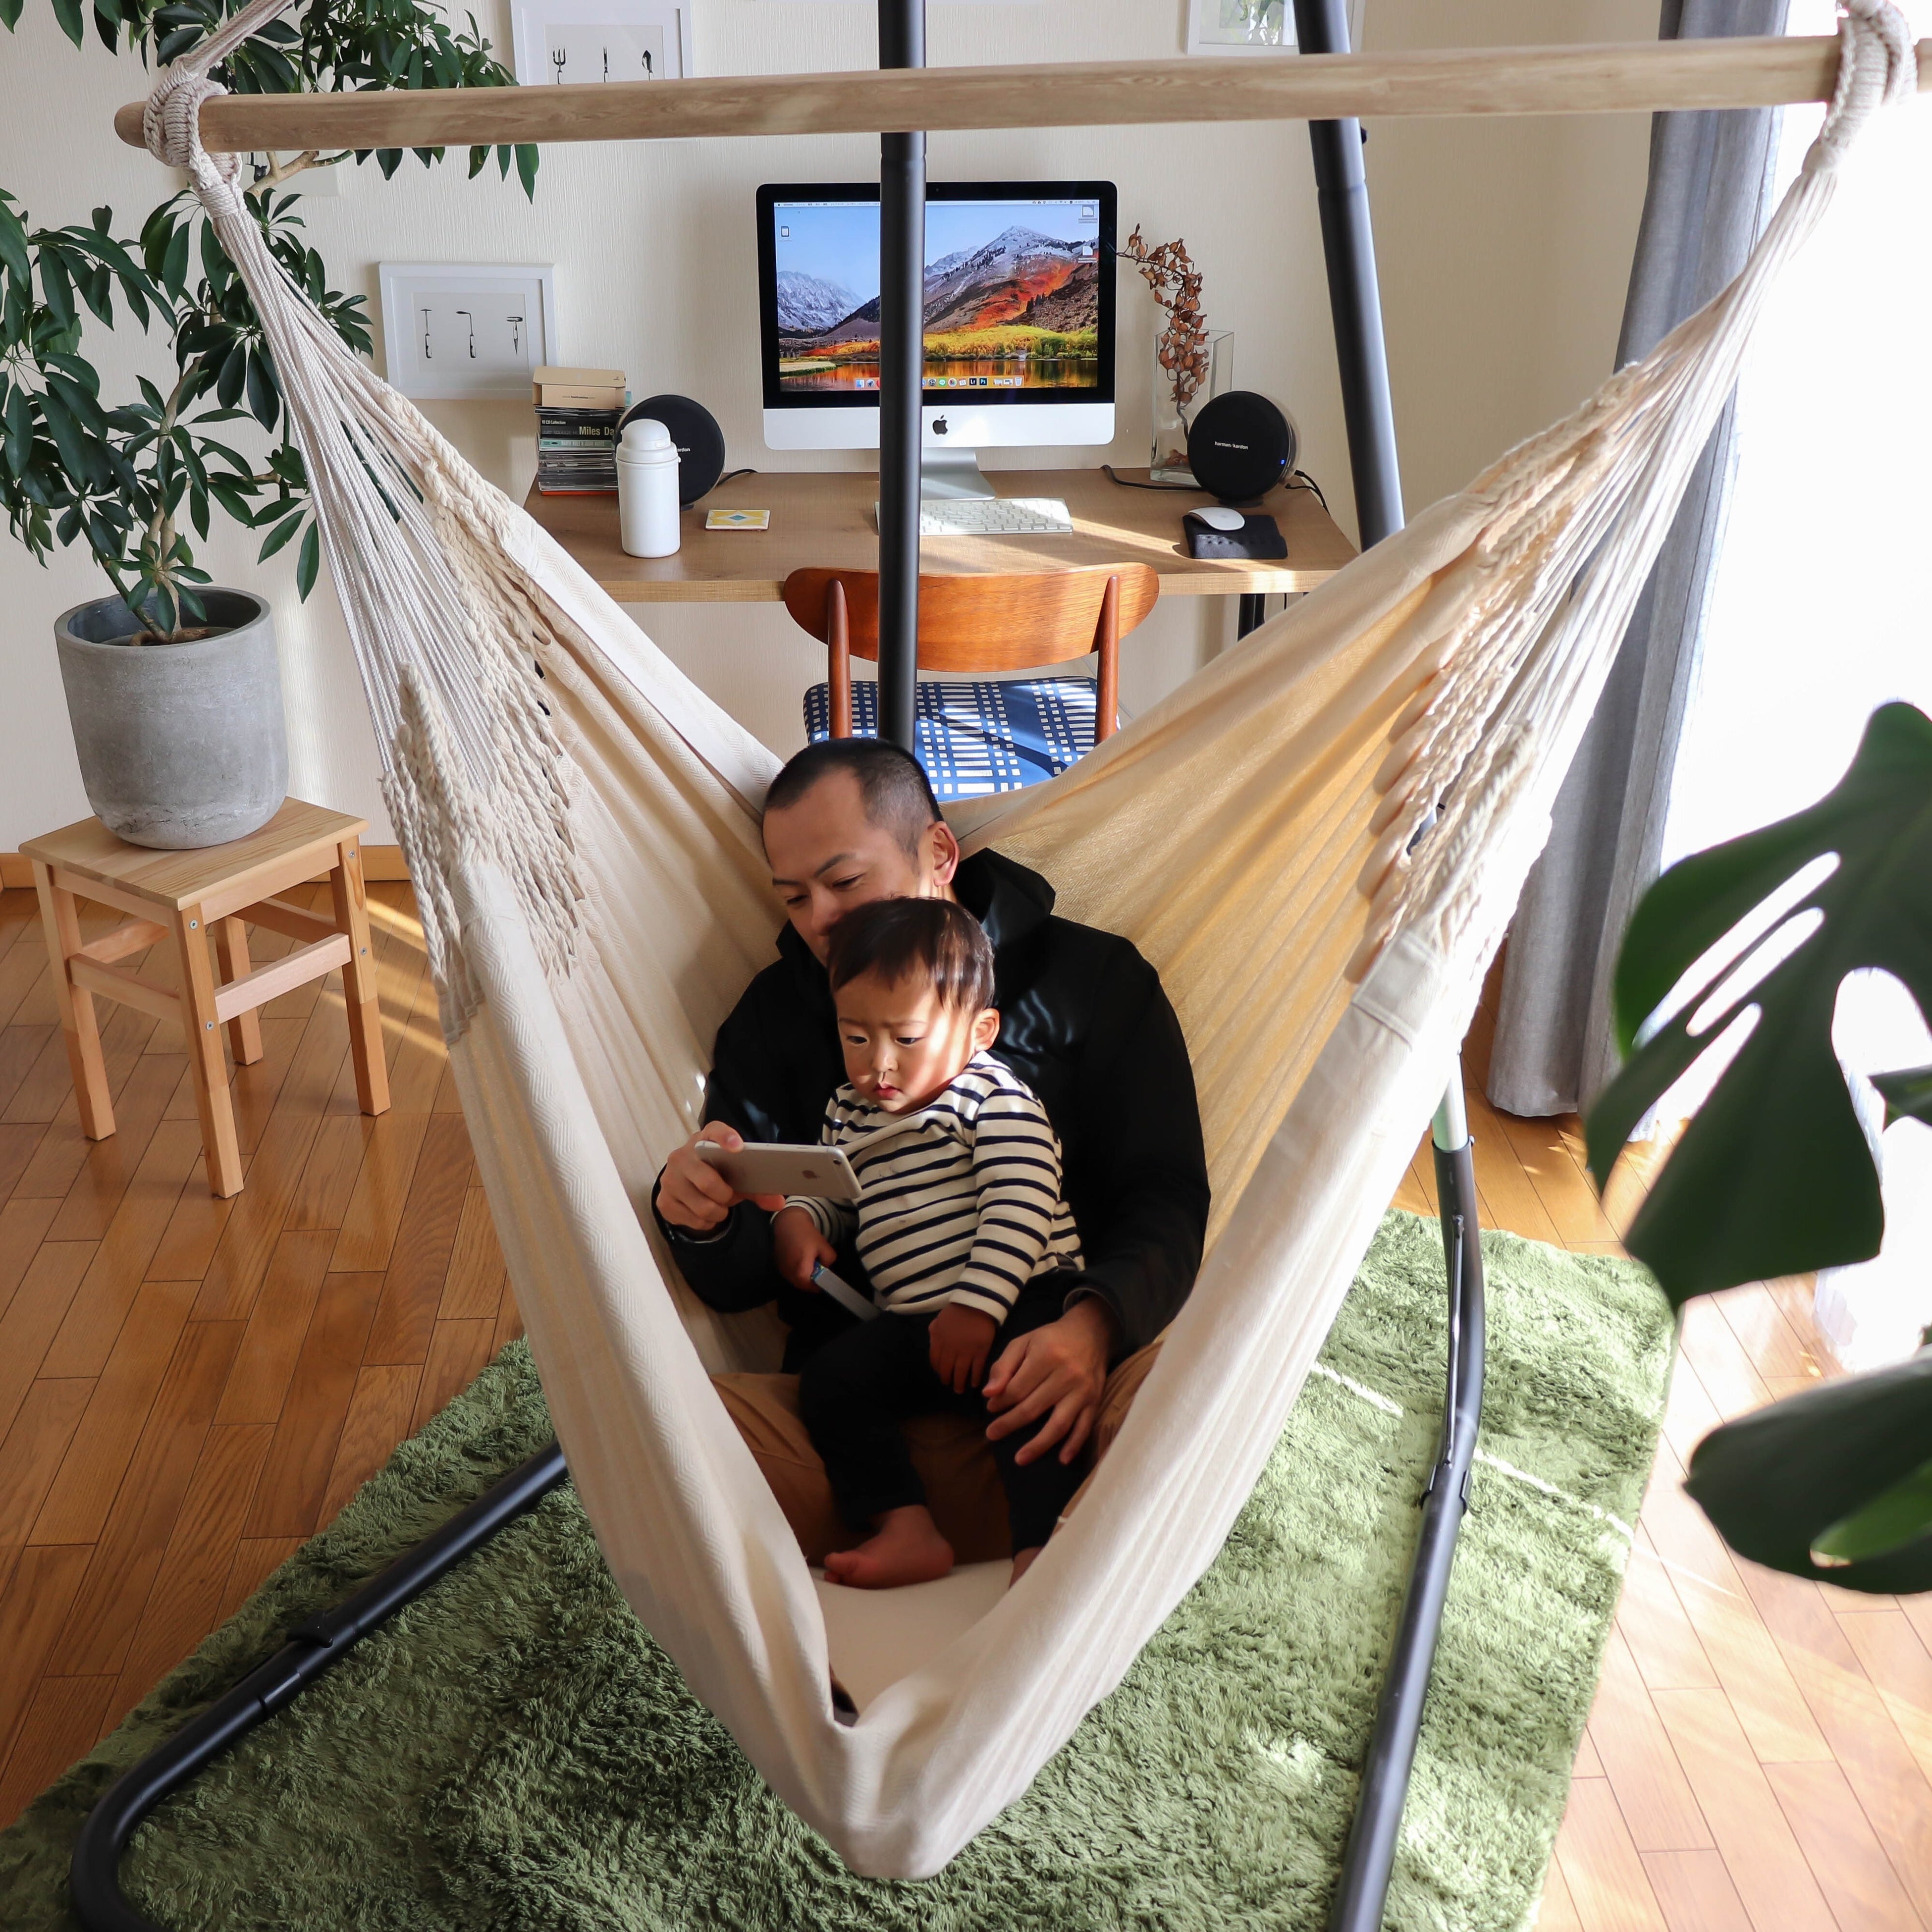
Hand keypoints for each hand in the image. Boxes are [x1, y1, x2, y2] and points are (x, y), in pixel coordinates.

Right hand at [656, 1123, 784, 1232]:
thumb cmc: (716, 1173)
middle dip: (725, 1196)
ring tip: (718, 1205)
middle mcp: (682, 1155)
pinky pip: (694, 1220)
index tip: (738, 1147)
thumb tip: (779, 1202)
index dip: (726, 1138)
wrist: (685, 1184)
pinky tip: (703, 1212)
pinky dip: (706, 1221)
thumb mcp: (737, 1176)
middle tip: (728, 1196)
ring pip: (703, 1207)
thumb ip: (758, 1187)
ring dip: (718, 1212)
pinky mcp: (663, 1200)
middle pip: (709, 1182)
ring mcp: (669, 1179)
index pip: (714, 1132)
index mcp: (704, 1140)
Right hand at [772, 1205, 835, 1289]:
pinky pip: (790, 1274)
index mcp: (801, 1272)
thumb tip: (826, 1269)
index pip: (813, 1288)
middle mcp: (789, 1275)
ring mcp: (782, 1271)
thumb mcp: (824, 1246)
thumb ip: (829, 1261)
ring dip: (804, 1275)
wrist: (788, 1223)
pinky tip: (800, 1258)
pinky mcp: (778, 1266)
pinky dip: (796, 1270)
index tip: (825, 1278)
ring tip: (808, 1262)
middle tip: (818, 1268)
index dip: (821, 1285)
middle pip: (804, 1286)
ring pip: (796, 1280)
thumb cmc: (806, 1234)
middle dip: (812, 1280)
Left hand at [929, 1302, 998, 1392]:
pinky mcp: (981, 1352)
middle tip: (951, 1386)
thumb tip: (933, 1344)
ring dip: (959, 1383)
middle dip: (948, 1380)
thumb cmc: (957, 1311)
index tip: (942, 1374)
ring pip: (961, 1373)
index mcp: (939, 1341)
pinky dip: (975, 1378)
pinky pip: (977, 1369)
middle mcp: (950, 1349)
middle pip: (947, 1370)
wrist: (976, 1303)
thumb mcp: (939, 1320)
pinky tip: (975, 1384)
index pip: (935, 1361)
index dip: (938, 1370)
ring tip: (960, 1390)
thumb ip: (934, 1333)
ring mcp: (966, 1352)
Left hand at [984, 1296, 1114, 1466]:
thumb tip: (989, 1394)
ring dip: (1038, 1445)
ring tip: (1020, 1459)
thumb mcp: (1023, 1342)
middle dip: (1009, 1424)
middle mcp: (1066, 1374)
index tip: (991, 1408)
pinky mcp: (1095, 1401)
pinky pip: (1084, 1427)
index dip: (1000, 1402)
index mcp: (1046, 1356)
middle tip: (991, 1435)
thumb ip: (1003, 1366)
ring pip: (1058, 1424)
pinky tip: (1062, 1460)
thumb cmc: (1051, 1339)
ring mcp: (1082, 1391)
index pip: (1017, 1388)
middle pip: (1033, 1408)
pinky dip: (1074, 1445)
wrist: (1090, 1332)